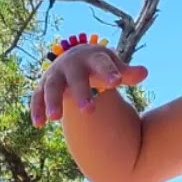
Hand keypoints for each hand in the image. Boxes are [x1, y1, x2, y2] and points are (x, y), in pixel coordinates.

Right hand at [31, 42, 147, 127]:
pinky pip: (37, 96)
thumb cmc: (101, 65)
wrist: (76, 57)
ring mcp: (56, 75)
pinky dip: (37, 108)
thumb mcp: (114, 66)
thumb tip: (144, 73)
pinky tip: (39, 124)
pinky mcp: (44, 86)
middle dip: (81, 93)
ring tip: (56, 118)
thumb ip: (127, 73)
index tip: (116, 81)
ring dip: (53, 101)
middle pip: (76, 78)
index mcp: (92, 58)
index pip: (102, 64)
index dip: (108, 72)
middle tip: (89, 111)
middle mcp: (72, 65)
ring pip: (52, 86)